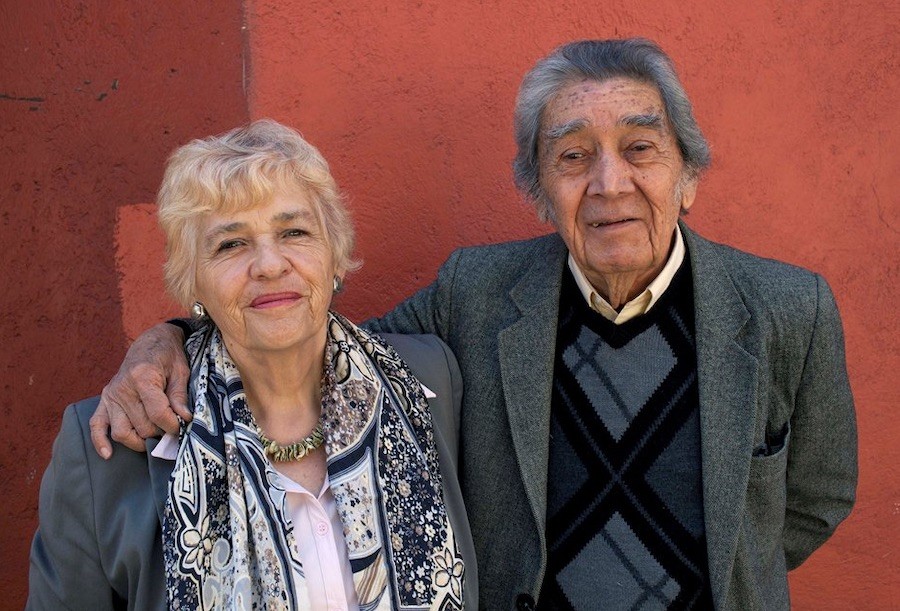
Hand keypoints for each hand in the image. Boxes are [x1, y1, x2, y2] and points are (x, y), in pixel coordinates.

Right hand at [89, 322, 191, 457]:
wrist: (150, 343)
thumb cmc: (168, 356)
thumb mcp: (181, 371)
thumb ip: (180, 396)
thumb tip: (184, 419)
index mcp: (143, 377)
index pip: (157, 413)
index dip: (172, 425)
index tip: (182, 426)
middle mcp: (122, 388)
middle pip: (142, 426)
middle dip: (160, 433)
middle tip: (172, 431)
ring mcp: (111, 396)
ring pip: (122, 432)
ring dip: (140, 441)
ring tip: (154, 439)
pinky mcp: (104, 401)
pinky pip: (96, 426)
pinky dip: (100, 442)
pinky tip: (108, 455)